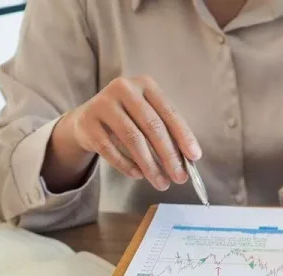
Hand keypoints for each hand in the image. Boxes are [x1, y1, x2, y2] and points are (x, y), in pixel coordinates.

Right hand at [45, 75, 200, 191]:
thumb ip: (168, 134)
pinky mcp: (87, 122)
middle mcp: (123, 88)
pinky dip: (127, 165)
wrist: (88, 120)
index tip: (195, 157)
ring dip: (150, 165)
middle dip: (169, 155)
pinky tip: (138, 175)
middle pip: (152, 126)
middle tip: (180, 178)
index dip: (183, 136)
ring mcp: (102, 103)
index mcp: (145, 84)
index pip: (169, 112)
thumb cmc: (129, 120)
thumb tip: (189, 161)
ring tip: (161, 183)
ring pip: (133, 139)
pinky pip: (110, 149)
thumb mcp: (148, 118)